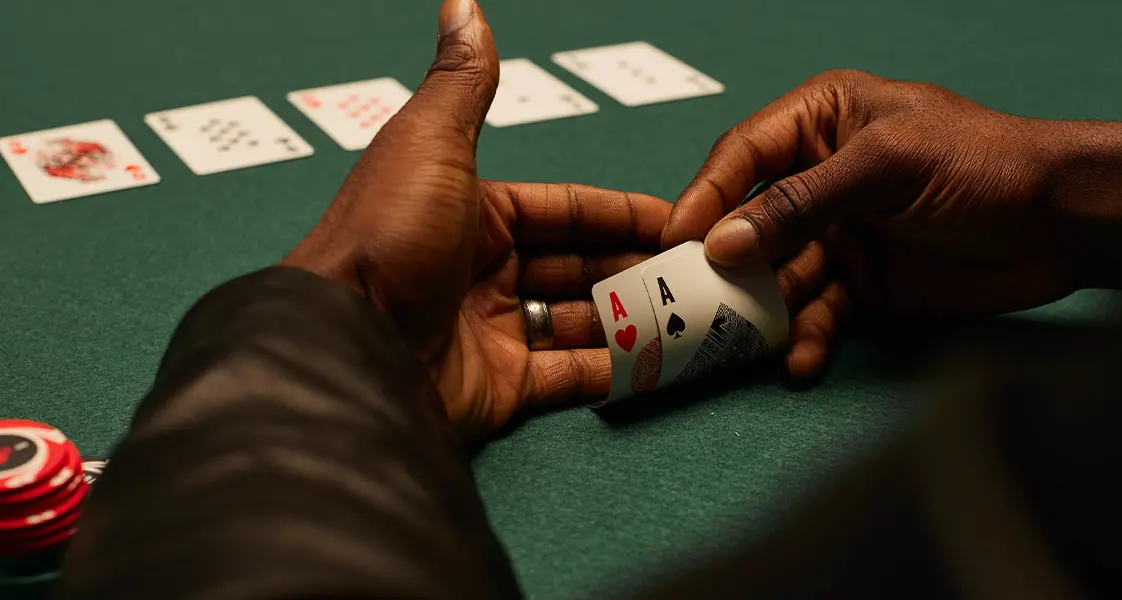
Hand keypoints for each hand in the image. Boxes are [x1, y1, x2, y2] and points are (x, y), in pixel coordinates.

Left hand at [283, 0, 669, 436]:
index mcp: (472, 214)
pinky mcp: (498, 388)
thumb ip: (464, 83)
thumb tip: (462, 2)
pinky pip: (569, 376)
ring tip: (690, 317)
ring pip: (578, 321)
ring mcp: (491, 332)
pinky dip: (615, 371)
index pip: (563, 211)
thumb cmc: (389, 235)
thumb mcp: (431, 144)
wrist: (345, 344)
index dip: (619, 214)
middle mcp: (482, 272)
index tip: (675, 221)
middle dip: (633, 268)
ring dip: (632, 318)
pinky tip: (659, 363)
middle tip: (694, 274)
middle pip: (576, 267)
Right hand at [664, 70, 1121, 374]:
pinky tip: (799, 359)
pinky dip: (806, 337)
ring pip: (778, 274)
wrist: (1062, 224)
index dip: (705, 195)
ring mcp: (838, 233)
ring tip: (747, 342)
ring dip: (763, 309)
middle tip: (693, 302)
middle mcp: (820, 178)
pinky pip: (817, 312)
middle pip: (749, 222)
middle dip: (725, 263)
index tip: (672, 240)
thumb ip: (801, 203)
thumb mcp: (884, 166)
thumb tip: (724, 242)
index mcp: (820, 122)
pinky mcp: (861, 283)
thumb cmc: (980, 164)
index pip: (742, 155)